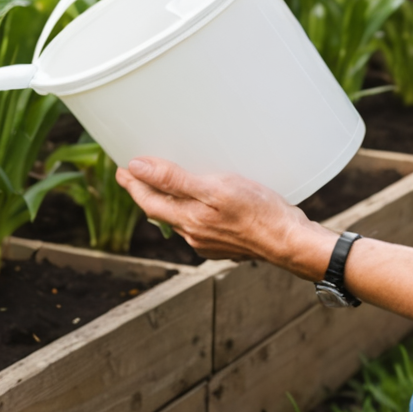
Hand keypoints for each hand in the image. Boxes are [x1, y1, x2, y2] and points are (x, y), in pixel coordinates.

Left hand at [116, 157, 333, 274]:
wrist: (292, 242)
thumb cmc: (259, 213)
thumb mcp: (215, 189)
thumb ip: (174, 180)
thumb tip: (138, 168)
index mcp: (188, 221)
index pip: (148, 201)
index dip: (132, 184)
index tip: (121, 170)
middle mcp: (195, 235)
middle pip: (162, 211)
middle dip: (147, 192)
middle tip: (136, 174)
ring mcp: (210, 242)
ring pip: (181, 219)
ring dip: (169, 201)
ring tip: (164, 184)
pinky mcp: (226, 243)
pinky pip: (199, 224)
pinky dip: (192, 209)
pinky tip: (200, 201)